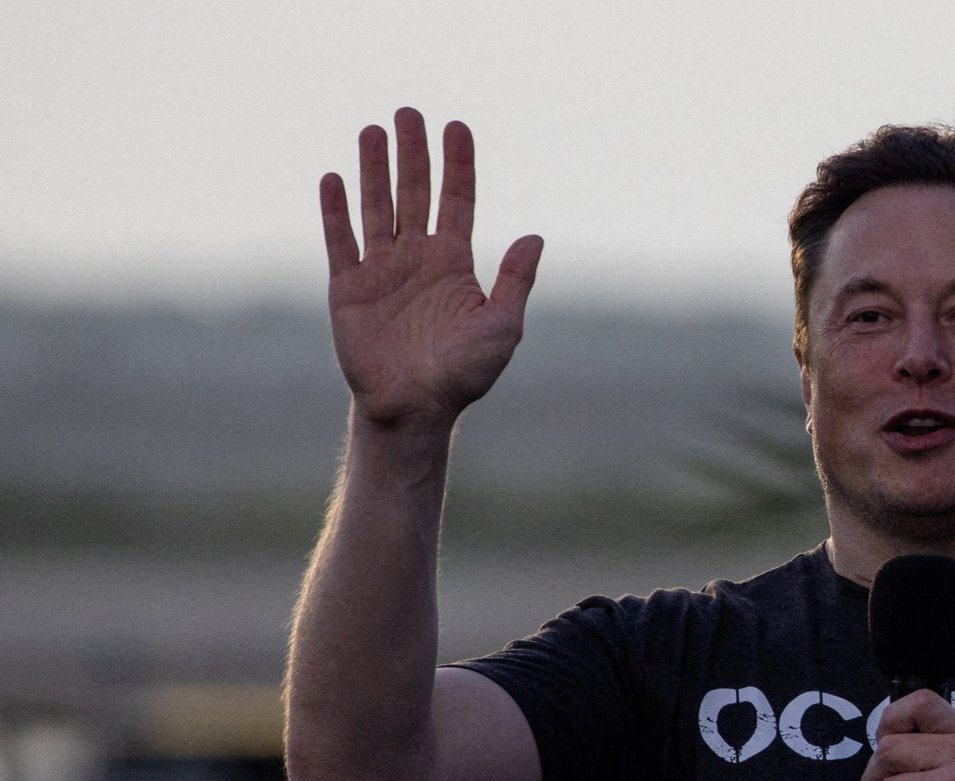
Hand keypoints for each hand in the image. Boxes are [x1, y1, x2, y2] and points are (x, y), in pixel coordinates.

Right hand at [319, 107, 542, 429]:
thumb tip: (534, 237)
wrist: (415, 408)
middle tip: (409, 112)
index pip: (457, 201)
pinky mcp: (348, 288)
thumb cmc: (464, 374)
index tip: (457, 126)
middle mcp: (417, 258)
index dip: (458, 164)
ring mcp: (382, 270)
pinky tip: (334, 178)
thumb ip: (515, 281)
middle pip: (415, 193)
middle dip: (413, 153)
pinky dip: (336, 210)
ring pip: (378, 207)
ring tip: (373, 130)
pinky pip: (341, 241)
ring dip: (374, 169)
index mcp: (454, 263)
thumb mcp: (502, 326)